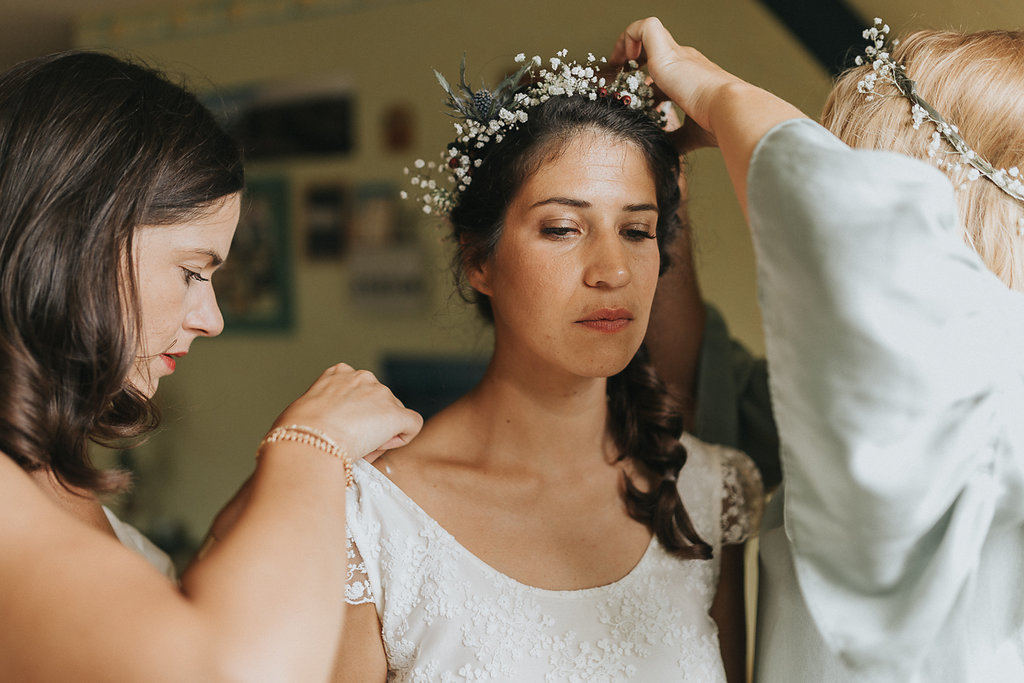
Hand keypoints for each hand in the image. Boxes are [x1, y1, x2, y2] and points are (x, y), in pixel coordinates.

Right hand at [273, 363, 422, 461]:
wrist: (306, 441)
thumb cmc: (296, 433)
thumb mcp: (306, 410)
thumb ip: (325, 411)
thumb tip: (334, 427)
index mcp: (338, 373)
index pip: (358, 391)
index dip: (353, 413)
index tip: (340, 428)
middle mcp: (363, 377)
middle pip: (378, 403)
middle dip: (370, 423)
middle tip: (350, 442)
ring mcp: (381, 394)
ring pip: (393, 415)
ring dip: (382, 433)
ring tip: (358, 448)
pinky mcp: (395, 414)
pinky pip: (412, 425)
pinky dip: (401, 438)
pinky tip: (381, 448)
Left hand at [611, 17, 742, 144]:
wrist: (727, 109)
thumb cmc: (715, 124)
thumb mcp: (689, 134)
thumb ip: (674, 138)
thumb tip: (663, 149)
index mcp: (690, 77)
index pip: (664, 71)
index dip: (644, 81)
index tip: (630, 96)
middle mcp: (684, 60)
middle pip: (653, 50)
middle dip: (632, 61)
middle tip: (617, 78)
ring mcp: (676, 53)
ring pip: (647, 33)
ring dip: (627, 45)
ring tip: (617, 66)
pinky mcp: (667, 51)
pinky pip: (645, 27)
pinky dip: (630, 37)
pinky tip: (627, 60)